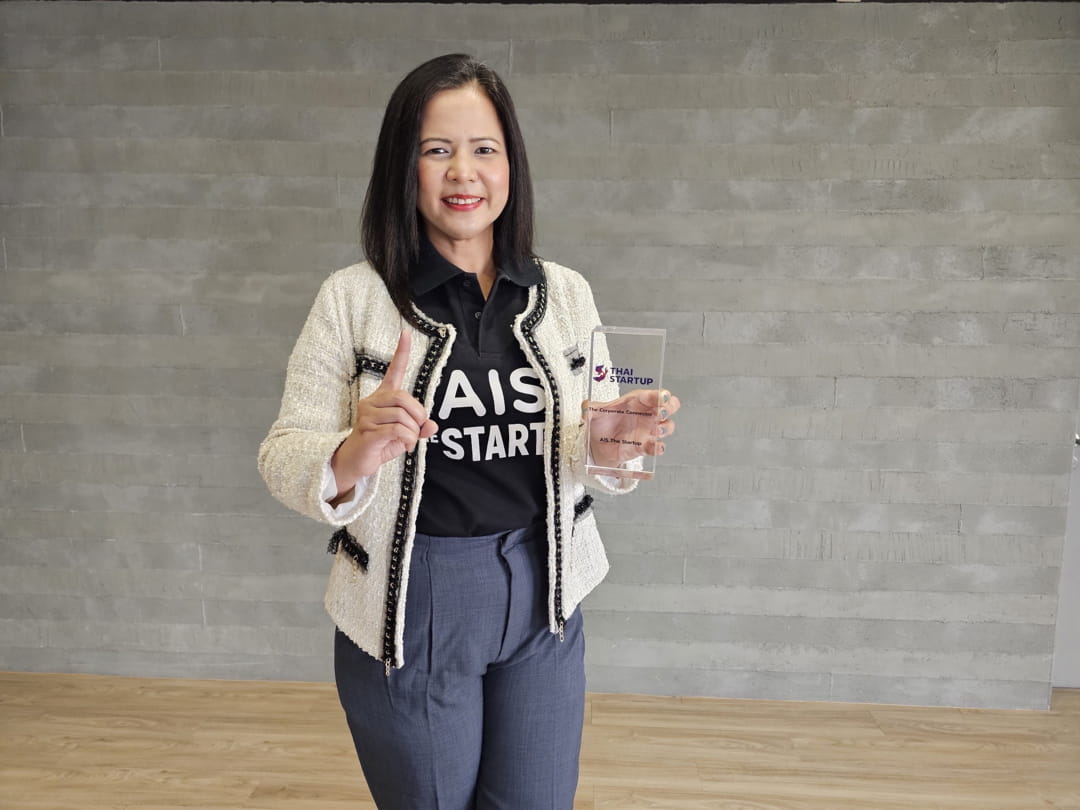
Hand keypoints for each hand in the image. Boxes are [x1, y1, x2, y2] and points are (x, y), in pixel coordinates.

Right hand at [330, 330, 437, 499]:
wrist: (355, 462)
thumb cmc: (379, 445)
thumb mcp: (403, 436)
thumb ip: (418, 429)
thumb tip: (432, 425)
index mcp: (382, 398)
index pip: (393, 371)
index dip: (401, 353)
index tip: (406, 333)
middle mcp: (372, 402)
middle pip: (404, 398)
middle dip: (418, 415)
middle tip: (417, 429)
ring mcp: (368, 416)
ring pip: (402, 416)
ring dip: (413, 431)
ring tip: (407, 440)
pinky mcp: (368, 432)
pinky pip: (397, 430)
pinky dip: (408, 439)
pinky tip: (404, 445)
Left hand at [584, 388, 679, 468]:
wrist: (599, 442)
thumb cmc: (603, 421)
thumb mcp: (595, 412)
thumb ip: (590, 408)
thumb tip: (584, 407)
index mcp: (637, 401)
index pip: (653, 394)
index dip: (660, 395)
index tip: (662, 397)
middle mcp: (647, 414)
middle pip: (669, 406)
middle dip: (670, 407)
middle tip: (662, 412)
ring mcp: (648, 430)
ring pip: (668, 426)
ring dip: (666, 428)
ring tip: (657, 430)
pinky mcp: (645, 446)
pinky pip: (657, 447)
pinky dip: (658, 448)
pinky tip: (655, 447)